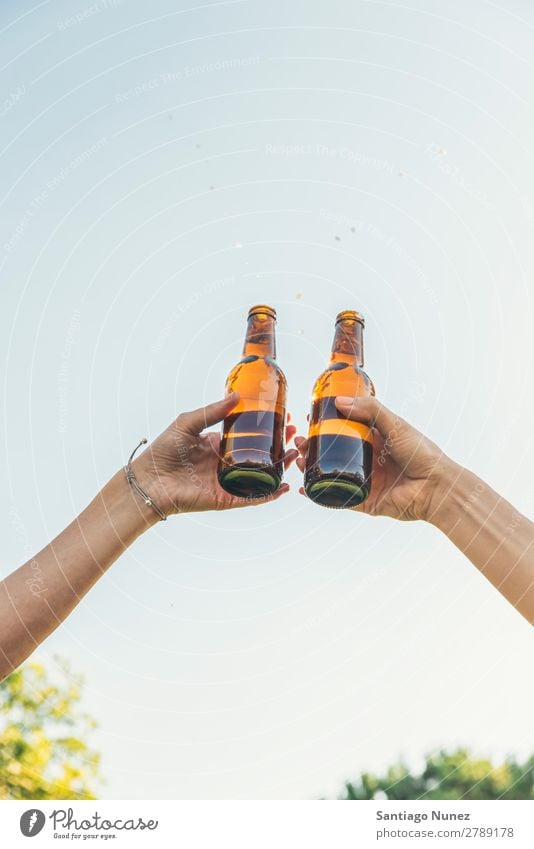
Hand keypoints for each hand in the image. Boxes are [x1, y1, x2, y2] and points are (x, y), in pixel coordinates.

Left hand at [131, 393, 297, 514]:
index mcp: (216, 445)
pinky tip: (284, 485)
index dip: (265, 427)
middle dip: (278, 444)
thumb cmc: (162, 451)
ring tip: (294, 453)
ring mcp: (227, 482)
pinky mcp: (226, 499)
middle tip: (294, 432)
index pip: (247, 435)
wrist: (149, 481)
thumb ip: (212, 411)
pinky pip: (252, 497)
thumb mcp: (188, 423)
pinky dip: (269, 494)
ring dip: (279, 466)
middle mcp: (224, 464)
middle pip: (258, 455)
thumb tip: (237, 396)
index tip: (283, 416)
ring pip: (260, 475)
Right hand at [295, 395, 455, 521]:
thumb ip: (370, 411)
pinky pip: (338, 500)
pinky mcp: (365, 502)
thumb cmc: (422, 453)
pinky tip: (304, 488)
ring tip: (299, 459)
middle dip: (313, 447)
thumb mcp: (396, 424)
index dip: (327, 424)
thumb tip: (339, 401)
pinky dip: (320, 495)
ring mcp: (365, 482)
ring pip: (332, 475)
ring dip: (312, 468)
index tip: (310, 418)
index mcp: (375, 441)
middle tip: (299, 440)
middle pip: (334, 453)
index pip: (345, 430)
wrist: (436, 487)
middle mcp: (368, 461)